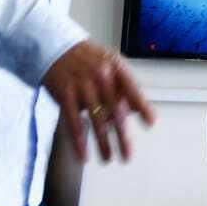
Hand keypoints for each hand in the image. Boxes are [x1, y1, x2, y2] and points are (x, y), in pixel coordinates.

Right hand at [42, 39, 156, 161]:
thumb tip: (136, 110)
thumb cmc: (88, 58)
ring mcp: (82, 85)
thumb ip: (123, 85)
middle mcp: (100, 76)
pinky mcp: (65, 94)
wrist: (56, 47)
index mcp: (115, 67)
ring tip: (108, 159)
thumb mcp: (110, 62)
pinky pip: (74, 122)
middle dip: (122, 136)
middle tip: (128, 155)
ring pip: (95, 120)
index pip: (132, 89)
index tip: (150, 123)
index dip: (142, 106)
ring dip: (103, 143)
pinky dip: (79, 141)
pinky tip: (84, 155)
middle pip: (115, 111)